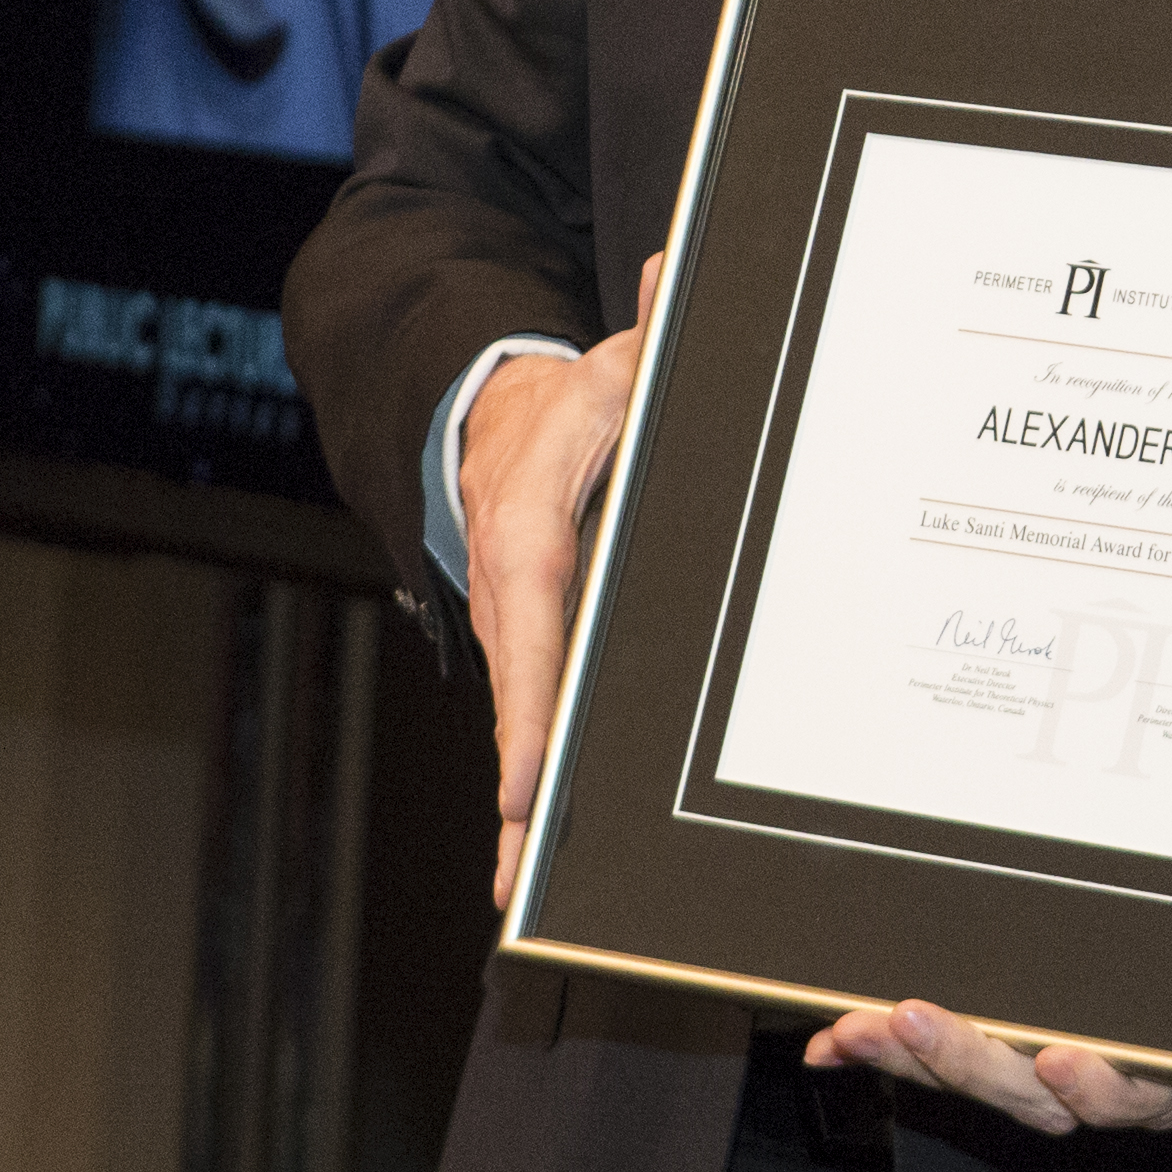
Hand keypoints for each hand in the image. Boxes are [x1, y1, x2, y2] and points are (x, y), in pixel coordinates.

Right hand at [469, 249, 663, 908]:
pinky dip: (530, 781)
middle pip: (519, 702)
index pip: (532, 626)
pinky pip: (535, 716)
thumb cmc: (569, 404)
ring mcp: (518, 629)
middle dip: (516, 793)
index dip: (528, 710)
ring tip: (523, 894)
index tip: (523, 783)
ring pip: (520, 724)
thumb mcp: (612, 367)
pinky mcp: (533, 648)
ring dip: (518, 807)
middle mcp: (513, 593)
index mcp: (530, 531)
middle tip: (519, 878)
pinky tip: (538, 849)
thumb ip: (650, 338)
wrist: (494, 421)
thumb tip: (677, 277)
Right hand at [801, 999, 1171, 1134]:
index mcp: (1015, 1070)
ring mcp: (1112, 1093)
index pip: (932, 1066)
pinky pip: (1129, 1094)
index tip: (837, 1037)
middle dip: (930, 1053)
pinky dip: (1092, 1083)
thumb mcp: (1031, 992)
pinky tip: (1062, 1058)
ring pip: (1045, 1098)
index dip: (879, 1055)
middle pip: (985, 1082)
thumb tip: (836, 1032)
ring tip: (954, 1031)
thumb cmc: (1121, 1015)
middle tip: (888, 1021)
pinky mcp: (1167, 1086)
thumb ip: (941, 1010)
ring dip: (992, 1066)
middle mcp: (1059, 1092)